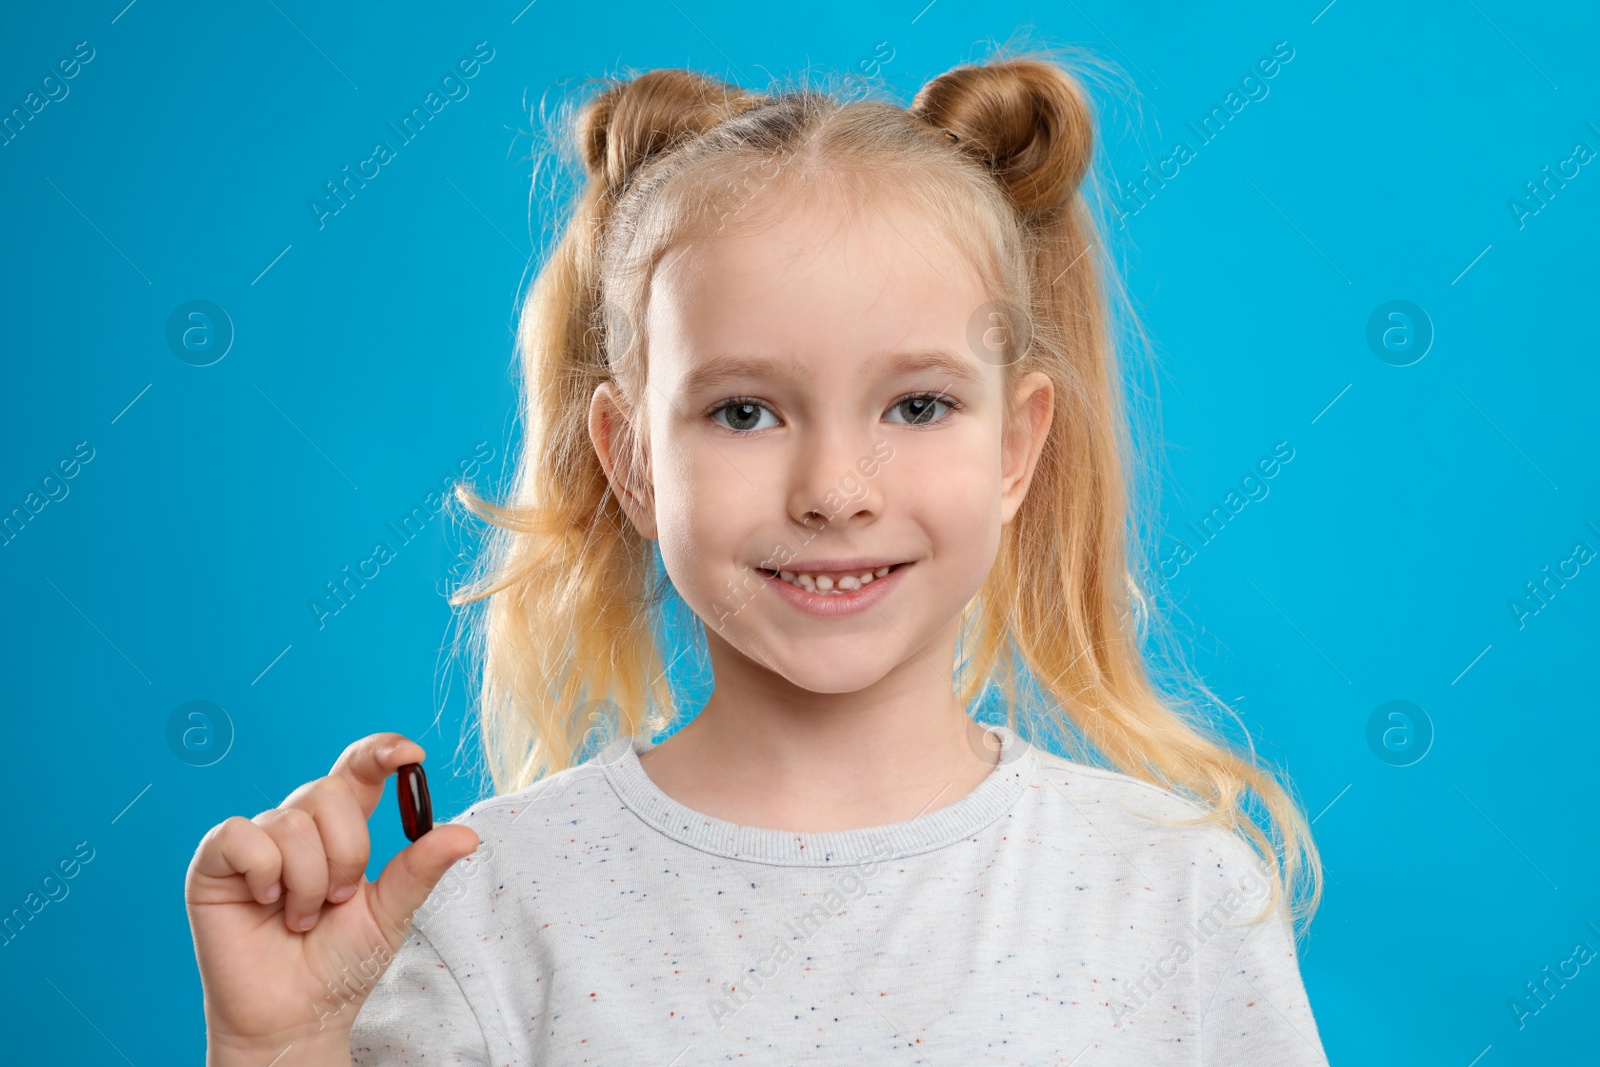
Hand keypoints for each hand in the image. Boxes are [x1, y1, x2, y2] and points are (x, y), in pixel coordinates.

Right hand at [186, 734, 480, 1060]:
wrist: (297, 1015)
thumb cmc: (340, 964)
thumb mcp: (391, 912)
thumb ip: (421, 868)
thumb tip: (466, 834)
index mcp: (342, 828)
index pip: (358, 770)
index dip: (380, 751)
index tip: (410, 754)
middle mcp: (298, 825)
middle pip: (329, 792)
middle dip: (346, 852)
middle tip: (340, 900)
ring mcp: (256, 840)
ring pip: (291, 821)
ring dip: (309, 881)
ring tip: (303, 918)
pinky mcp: (215, 862)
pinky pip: (242, 836)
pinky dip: (265, 874)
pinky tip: (266, 904)